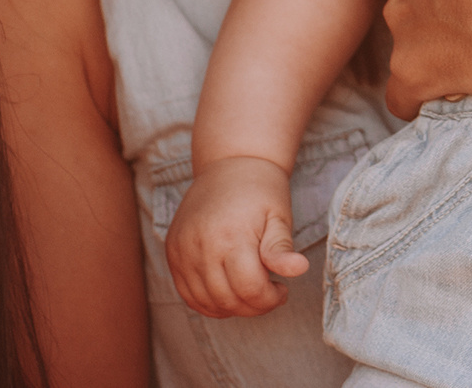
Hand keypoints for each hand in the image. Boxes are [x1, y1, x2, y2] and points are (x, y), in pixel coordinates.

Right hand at [164, 156, 308, 318]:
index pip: (249, 289)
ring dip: (232, 307)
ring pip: (205, 302)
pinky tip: (229, 293)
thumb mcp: (279, 216)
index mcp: (231, 235)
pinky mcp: (172, 252)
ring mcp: (182, 250)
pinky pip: (187, 294)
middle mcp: (200, 245)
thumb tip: (300, 269)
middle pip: (227, 300)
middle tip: (270, 294)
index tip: (282, 291)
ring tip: (251, 292)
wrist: (229, 164)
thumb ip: (282, 248)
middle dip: (254, 306)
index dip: (270, 299)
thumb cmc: (261, 191)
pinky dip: (209, 302)